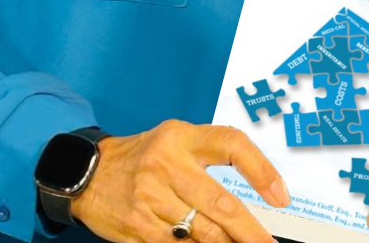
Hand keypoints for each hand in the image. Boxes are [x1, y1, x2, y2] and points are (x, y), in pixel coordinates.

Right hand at [71, 120, 287, 242]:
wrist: (88, 173)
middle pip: (219, 202)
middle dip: (249, 230)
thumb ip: (210, 155)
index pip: (232, 145)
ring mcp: (150, 199)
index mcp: (183, 137)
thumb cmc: (144, 154)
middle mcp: (167, 165)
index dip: (261, 170)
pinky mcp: (136, 228)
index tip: (280, 196)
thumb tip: (255, 185)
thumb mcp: (177, 137)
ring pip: (200, 232)